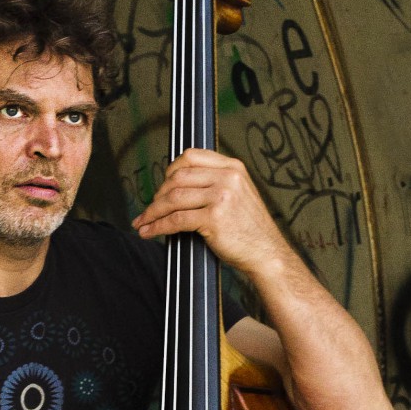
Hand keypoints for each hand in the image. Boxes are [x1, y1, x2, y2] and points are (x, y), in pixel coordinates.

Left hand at [133, 148, 290, 286]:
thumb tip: (178, 182)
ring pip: (173, 198)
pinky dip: (159, 226)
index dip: (171, 170)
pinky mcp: (214, 218)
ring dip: (153, 211)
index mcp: (233, 167)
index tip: (162, 185)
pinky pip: (176, 219)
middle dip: (158, 194)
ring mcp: (221, 196)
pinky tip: (150, 231)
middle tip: (150, 208)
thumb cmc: (249, 228)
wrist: (266, 252)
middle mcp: (228, 177)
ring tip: (143, 221)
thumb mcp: (239, 193)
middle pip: (178, 177)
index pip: (191, 156)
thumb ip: (215, 182)